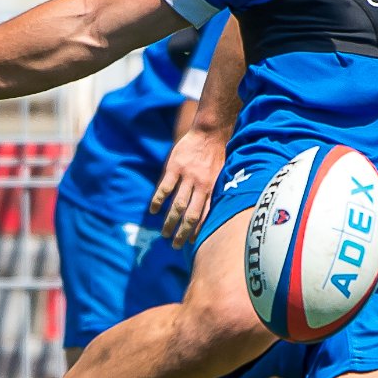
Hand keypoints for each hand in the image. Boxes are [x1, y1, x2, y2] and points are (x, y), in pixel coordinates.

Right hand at [152, 126, 228, 248]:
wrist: (211, 132)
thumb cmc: (218, 154)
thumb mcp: (223, 174)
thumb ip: (216, 191)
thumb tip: (215, 211)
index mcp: (213, 189)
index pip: (205, 215)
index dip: (198, 230)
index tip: (191, 242)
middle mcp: (201, 185)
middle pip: (191, 215)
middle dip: (183, 232)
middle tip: (175, 245)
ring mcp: (187, 176)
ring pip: (177, 204)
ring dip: (170, 221)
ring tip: (164, 234)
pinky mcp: (175, 167)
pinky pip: (165, 187)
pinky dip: (159, 200)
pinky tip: (154, 210)